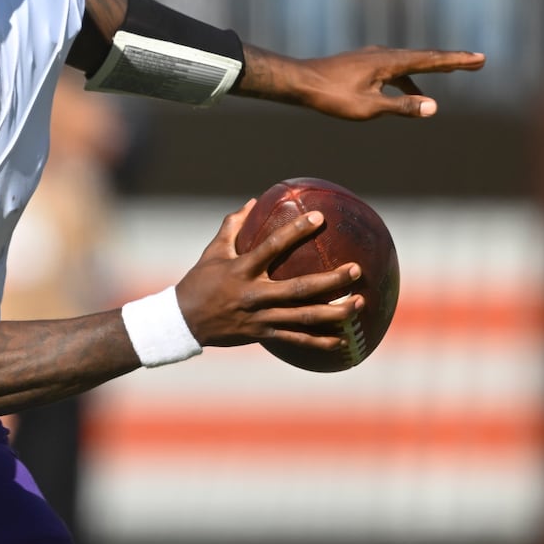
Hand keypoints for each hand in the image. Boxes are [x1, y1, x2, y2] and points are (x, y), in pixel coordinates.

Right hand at [173, 201, 362, 356]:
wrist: (184, 321)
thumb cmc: (200, 281)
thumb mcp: (213, 251)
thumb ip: (233, 226)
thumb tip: (253, 202)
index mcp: (241, 269)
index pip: (272, 247)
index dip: (296, 231)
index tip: (320, 218)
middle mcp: (253, 294)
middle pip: (299, 288)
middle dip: (331, 280)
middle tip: (355, 270)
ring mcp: (260, 316)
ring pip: (304, 316)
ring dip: (335, 312)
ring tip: (360, 302)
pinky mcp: (262, 334)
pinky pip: (296, 339)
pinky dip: (320, 341)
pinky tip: (343, 340)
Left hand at [275, 46, 484, 119]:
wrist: (299, 81)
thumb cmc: (331, 96)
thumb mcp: (368, 107)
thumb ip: (401, 107)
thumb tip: (433, 107)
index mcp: (389, 62)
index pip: (431, 61)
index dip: (457, 61)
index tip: (480, 59)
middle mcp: (384, 54)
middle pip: (424, 57)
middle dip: (451, 60)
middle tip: (477, 60)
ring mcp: (373, 58)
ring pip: (409, 62)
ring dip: (432, 68)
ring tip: (452, 70)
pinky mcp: (363, 64)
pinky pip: (394, 69)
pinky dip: (410, 78)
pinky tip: (413, 92)